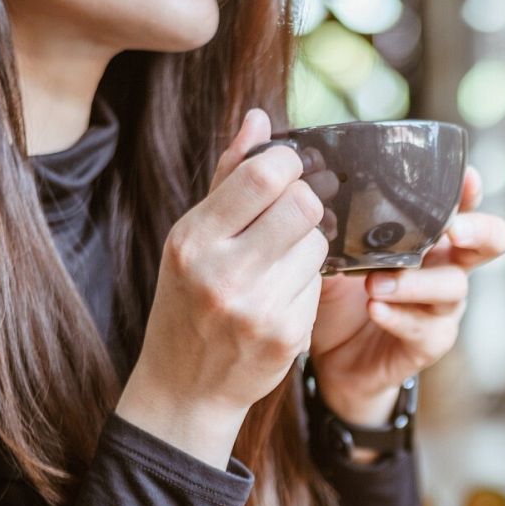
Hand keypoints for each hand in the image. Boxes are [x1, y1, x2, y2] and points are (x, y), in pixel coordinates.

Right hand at [116, 109, 326, 467]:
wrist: (186, 386)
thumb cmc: (188, 301)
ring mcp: (256, 308)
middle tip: (291, 217)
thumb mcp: (192, 239)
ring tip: (278, 264)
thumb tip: (259, 119)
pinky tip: (280, 297)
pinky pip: (318, 284)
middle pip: (303, 206)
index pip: (264, 177)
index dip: (289, 166)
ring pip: (317, 244)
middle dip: (305, 204)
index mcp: (192, 240)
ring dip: (307, 246)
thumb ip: (228, 178)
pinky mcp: (286, 336)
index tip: (287, 173)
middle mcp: (222, 273)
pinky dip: (307, 284)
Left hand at [308, 167, 504, 435]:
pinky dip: (398, 316)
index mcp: (430, 238)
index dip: (471, 192)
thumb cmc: (343, 298)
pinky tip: (375, 309)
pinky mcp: (429, 343)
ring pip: (452, 287)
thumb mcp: (336, 257)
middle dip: (478, 231)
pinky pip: (423, 329)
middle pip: (490, 241)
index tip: (467, 177)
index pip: (463, 206)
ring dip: (415, 282)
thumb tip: (315, 197)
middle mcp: (446, 268)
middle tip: (453, 230)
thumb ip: (339, 229)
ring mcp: (442, 308)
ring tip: (376, 284)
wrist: (333, 359)